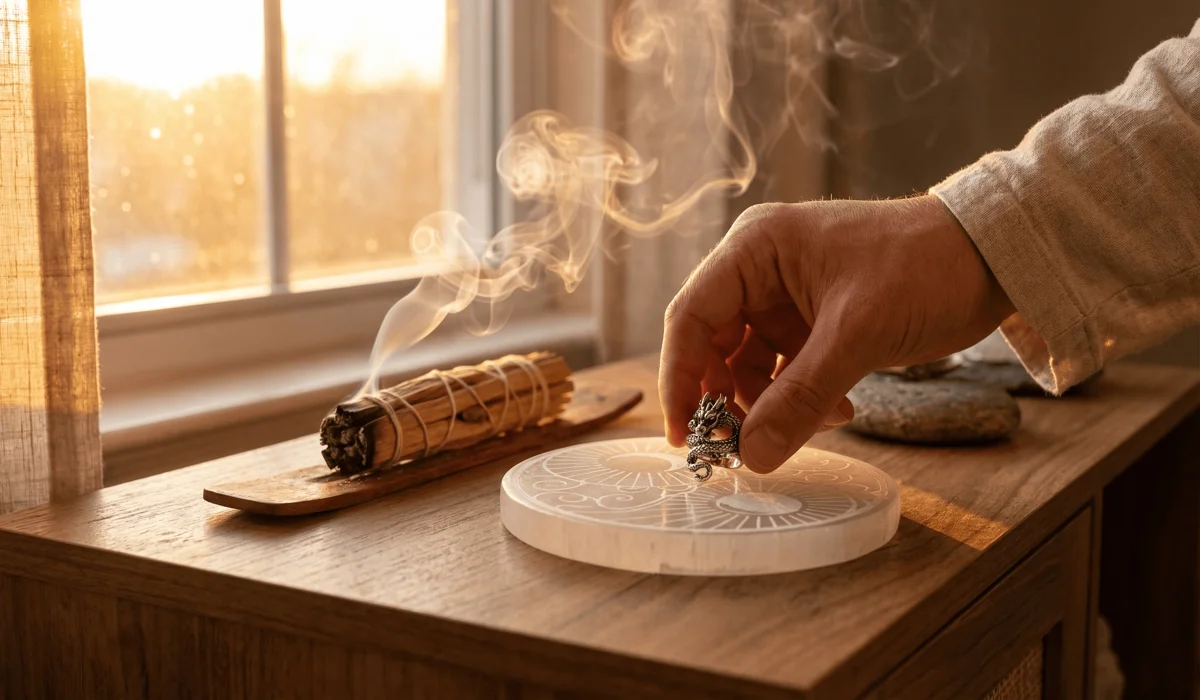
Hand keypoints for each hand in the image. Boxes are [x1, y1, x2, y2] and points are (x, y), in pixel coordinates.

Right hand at [659, 195, 1014, 472]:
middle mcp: (761, 269)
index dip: (679, 379)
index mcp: (756, 248)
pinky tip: (838, 413)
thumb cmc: (925, 268)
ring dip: (770, 405)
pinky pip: (786, 370)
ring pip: (749, 365)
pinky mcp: (813, 320)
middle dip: (727, 399)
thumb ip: (800, 397)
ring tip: (810, 426)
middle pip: (714, 346)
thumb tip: (753, 457)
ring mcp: (786, 296)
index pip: (692, 317)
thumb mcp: (857, 335)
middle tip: (740, 449)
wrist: (994, 257)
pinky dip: (801, 399)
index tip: (684, 435)